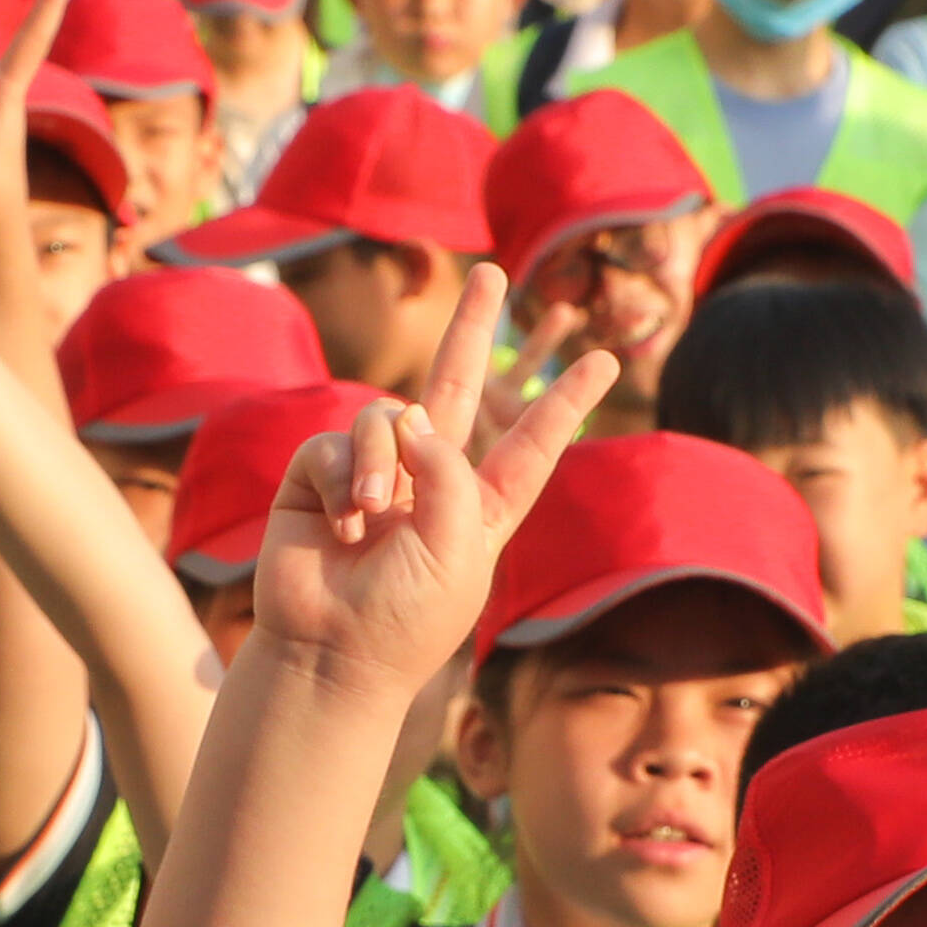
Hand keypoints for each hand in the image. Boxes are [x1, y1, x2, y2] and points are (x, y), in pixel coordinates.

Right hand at [253, 265, 615, 693]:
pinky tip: (341, 527)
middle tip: (490, 274)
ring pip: (387, 417)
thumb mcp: (459, 547)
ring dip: (380, 466)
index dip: (565, 404)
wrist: (330, 652)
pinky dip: (343, 481)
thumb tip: (409, 413)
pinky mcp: (321, 474)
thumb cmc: (407, 617)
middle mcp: (428, 481)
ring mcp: (374, 474)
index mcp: (479, 508)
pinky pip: (337, 442)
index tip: (605, 362)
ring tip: (370, 522)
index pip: (530, 445)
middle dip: (472, 330)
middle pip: (455, 387)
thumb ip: (450, 470)